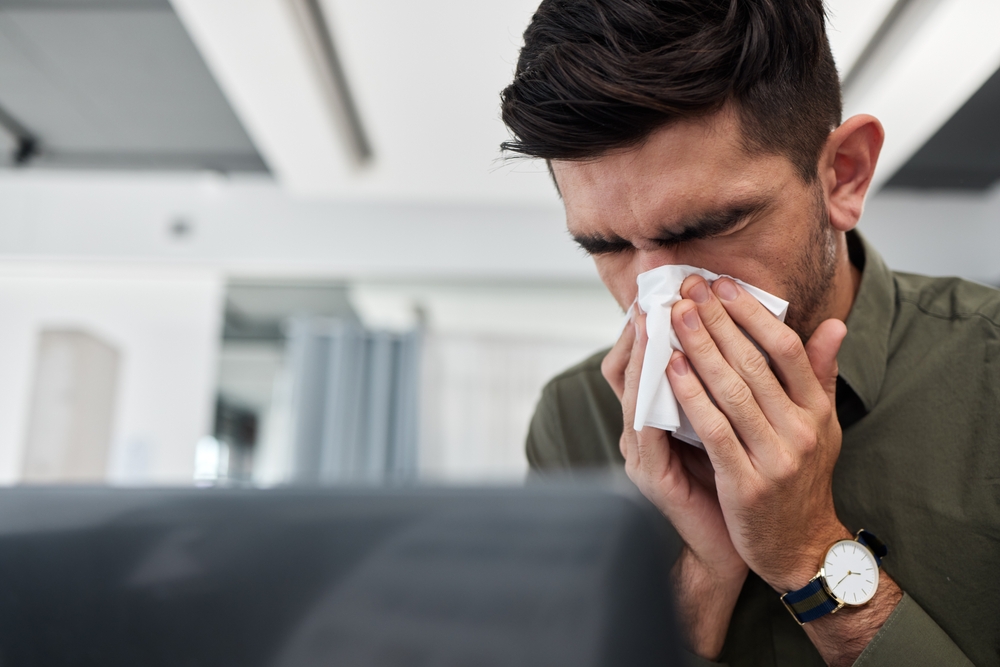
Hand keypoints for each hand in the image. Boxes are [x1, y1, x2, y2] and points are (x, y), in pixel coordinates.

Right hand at [602, 310, 747, 658]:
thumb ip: (780, 375)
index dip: (655, 321)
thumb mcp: (760, 422)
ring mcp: (643, 452)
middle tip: (661, 287)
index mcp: (664, 414)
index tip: (675, 285)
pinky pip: (647, 426)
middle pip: (631, 365)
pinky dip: (655, 394)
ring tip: (659, 314)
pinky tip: (670, 367)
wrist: (757, 546)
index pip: (647, 357)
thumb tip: (825, 328)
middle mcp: (645, 428)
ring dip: (645, 350)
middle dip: (645, 323)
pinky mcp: (651, 475)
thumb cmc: (753, 482)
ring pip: (635, 389)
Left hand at [666, 275, 903, 665]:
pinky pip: (714, 430)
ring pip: (732, 391)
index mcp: (817, 410)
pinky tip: (671, 368)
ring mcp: (776, 457)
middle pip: (754, 363)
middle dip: (717, 320)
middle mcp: (802, 430)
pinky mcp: (747, 484)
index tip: (722, 284)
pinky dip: (691, 395)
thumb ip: (820, 374)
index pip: (786, 349)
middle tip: (688, 288)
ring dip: (700, 348)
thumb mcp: (822, 426)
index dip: (753, 313)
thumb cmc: (802, 479)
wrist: (800, 547)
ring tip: (675, 315)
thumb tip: (835, 324)